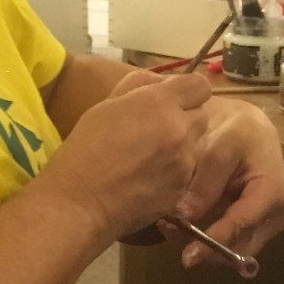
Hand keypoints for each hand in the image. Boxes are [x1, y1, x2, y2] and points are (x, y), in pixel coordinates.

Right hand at [37, 70, 210, 242]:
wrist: (81, 200)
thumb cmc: (86, 148)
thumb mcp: (107, 104)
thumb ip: (139, 85)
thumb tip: (162, 82)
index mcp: (160, 103)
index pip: (200, 86)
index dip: (189, 91)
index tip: (175, 99)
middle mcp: (180, 129)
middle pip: (201, 115)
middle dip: (185, 118)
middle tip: (158, 129)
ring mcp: (185, 161)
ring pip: (196, 145)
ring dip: (181, 146)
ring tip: (151, 156)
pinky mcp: (183, 188)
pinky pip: (188, 172)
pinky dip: (175, 171)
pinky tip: (150, 177)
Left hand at [172, 99, 283, 268]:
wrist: (247, 128)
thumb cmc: (237, 131)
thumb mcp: (220, 147)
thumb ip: (204, 182)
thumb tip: (183, 217)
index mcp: (272, 193)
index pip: (242, 225)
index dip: (214, 242)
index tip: (188, 257)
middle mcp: (274, 216)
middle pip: (239, 249)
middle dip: (205, 248)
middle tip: (169, 231)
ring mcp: (263, 226)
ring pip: (231, 252)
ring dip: (201, 245)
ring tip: (170, 225)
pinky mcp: (250, 228)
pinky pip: (226, 244)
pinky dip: (202, 239)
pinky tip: (180, 224)